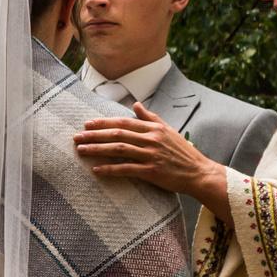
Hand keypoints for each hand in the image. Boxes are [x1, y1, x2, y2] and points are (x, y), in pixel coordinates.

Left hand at [74, 100, 227, 210]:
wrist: (199, 173)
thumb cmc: (182, 152)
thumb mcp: (168, 131)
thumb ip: (150, 118)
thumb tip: (135, 104)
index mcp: (154, 128)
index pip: (123, 123)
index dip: (103, 123)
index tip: (87, 124)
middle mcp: (152, 139)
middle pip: (118, 134)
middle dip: (95, 135)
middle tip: (77, 137)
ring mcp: (152, 155)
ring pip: (119, 149)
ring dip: (97, 149)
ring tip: (81, 150)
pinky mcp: (152, 171)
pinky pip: (126, 169)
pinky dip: (110, 169)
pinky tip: (97, 170)